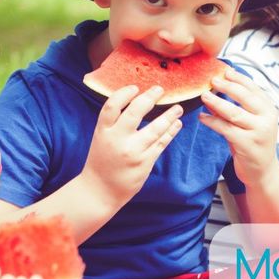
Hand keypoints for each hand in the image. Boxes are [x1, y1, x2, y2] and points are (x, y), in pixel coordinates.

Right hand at [81, 85, 183, 204]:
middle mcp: (117, 140)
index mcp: (103, 131)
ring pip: (155, 128)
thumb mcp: (101, 138)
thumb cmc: (101, 160)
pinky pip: (161, 143)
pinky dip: (170, 132)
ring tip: (178, 108)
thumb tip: (136, 101)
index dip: (124, 93)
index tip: (135, 87)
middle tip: (159, 89)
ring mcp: (133, 152)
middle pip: (135, 112)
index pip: (112, 106)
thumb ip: (114, 122)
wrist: (100, 190)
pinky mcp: (145, 163)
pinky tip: (176, 124)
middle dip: (150, 97)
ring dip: (169, 116)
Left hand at [199, 68, 278, 186]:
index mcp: (269, 110)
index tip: (225, 70)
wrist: (263, 172)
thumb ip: (239, 108)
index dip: (239, 78)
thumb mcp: (251, 122)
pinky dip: (212, 121)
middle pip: (245, 98)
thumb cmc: (253, 143)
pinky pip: (226, 129)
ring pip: (234, 113)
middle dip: (228, 86)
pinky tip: (202, 117)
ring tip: (203, 95)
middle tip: (212, 80)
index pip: (254, 89)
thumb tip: (217, 89)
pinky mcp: (247, 145)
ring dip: (217, 103)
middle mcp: (267, 119)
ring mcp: (258, 132)